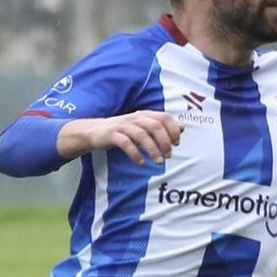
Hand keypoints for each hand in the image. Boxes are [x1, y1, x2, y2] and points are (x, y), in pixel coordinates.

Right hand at [66, 110, 182, 164]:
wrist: (94, 131)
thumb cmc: (123, 131)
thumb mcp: (142, 127)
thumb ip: (161, 126)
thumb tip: (181, 127)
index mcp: (144, 115)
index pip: (164, 117)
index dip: (173, 130)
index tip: (177, 143)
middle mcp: (134, 118)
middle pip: (155, 126)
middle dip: (165, 141)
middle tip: (169, 155)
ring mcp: (123, 125)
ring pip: (142, 135)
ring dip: (153, 149)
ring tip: (158, 162)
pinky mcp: (112, 134)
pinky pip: (126, 143)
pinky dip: (135, 153)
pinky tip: (141, 162)